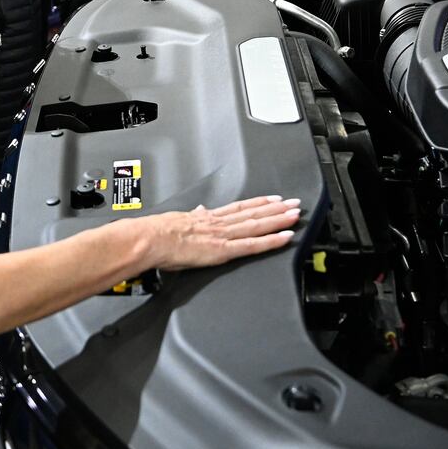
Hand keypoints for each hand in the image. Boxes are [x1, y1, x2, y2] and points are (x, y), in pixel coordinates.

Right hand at [141, 195, 300, 270]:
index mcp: (208, 217)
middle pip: (254, 213)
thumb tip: (198, 209)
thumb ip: (192, 215)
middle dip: (277, 208)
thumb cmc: (159, 232)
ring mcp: (223, 235)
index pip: (240, 208)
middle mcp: (219, 223)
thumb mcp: (178, 218)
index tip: (274, 198)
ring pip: (258, 225)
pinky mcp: (223, 250)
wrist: (151, 238)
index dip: (259, 203)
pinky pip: (253, 245)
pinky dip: (271, 241)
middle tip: (295, 203)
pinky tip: (285, 238)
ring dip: (279, 219)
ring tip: (296, 215)